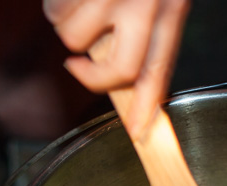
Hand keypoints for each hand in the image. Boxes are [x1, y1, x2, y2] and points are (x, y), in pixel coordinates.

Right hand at [44, 0, 190, 138]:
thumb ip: (147, 27)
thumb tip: (124, 69)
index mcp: (171, 8)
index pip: (158, 72)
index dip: (145, 108)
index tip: (137, 132)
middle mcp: (145, 4)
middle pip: (118, 69)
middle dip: (91, 76)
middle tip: (78, 67)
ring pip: (74, 39)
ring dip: (67, 24)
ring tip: (79, 4)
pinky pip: (55, 11)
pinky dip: (57, 4)